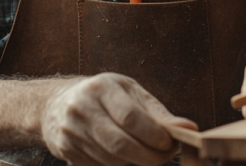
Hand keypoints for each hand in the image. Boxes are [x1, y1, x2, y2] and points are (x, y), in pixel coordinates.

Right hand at [41, 73, 197, 165]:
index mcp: (101, 88)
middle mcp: (82, 109)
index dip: (155, 135)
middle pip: (121, 144)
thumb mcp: (129, 92)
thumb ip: (157, 113)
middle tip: (166, 156)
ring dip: (136, 162)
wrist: (56, 104)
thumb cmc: (103, 96)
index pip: (131, 117)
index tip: (171, 143)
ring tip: (149, 154)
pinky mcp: (66, 152)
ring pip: (112, 160)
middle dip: (150, 156)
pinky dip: (119, 165)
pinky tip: (125, 155)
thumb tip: (189, 128)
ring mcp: (71, 132)